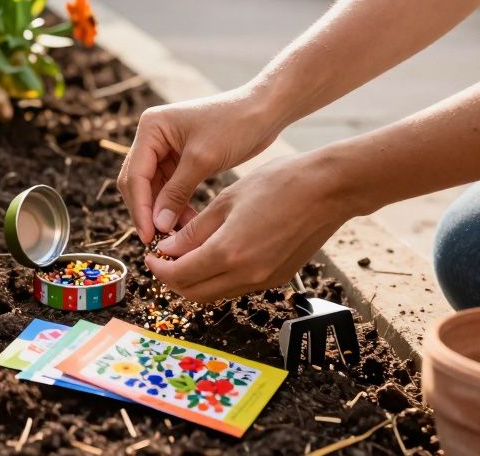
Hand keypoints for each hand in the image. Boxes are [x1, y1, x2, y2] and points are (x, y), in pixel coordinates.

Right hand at [118, 86, 278, 242]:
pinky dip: (176, 206)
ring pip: (154, 189)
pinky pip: (170, 188)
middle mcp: (153, 137)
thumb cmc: (234, 125)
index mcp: (151, 128)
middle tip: (158, 241)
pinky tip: (188, 223)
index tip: (148, 236)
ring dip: (162, 212)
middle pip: (138, 183)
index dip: (140, 208)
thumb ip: (176, 193)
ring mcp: (165, 148)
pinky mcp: (180, 159)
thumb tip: (157, 225)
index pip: (135, 175)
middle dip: (148, 212)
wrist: (264, 111)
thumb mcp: (202, 159)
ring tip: (178, 235)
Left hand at [144, 153, 364, 302]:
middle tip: (164, 259)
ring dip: (196, 280)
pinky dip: (219, 277)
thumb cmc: (279, 185)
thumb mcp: (226, 201)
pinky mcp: (277, 278)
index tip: (150, 256)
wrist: (328, 190)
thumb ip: (194, 231)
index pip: (180, 275)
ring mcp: (264, 280)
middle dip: (173, 280)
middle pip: (195, 293)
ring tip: (188, 254)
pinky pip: (237, 287)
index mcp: (228, 253)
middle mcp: (246, 275)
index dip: (159, 268)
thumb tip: (168, 249)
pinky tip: (216, 254)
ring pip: (216, 293)